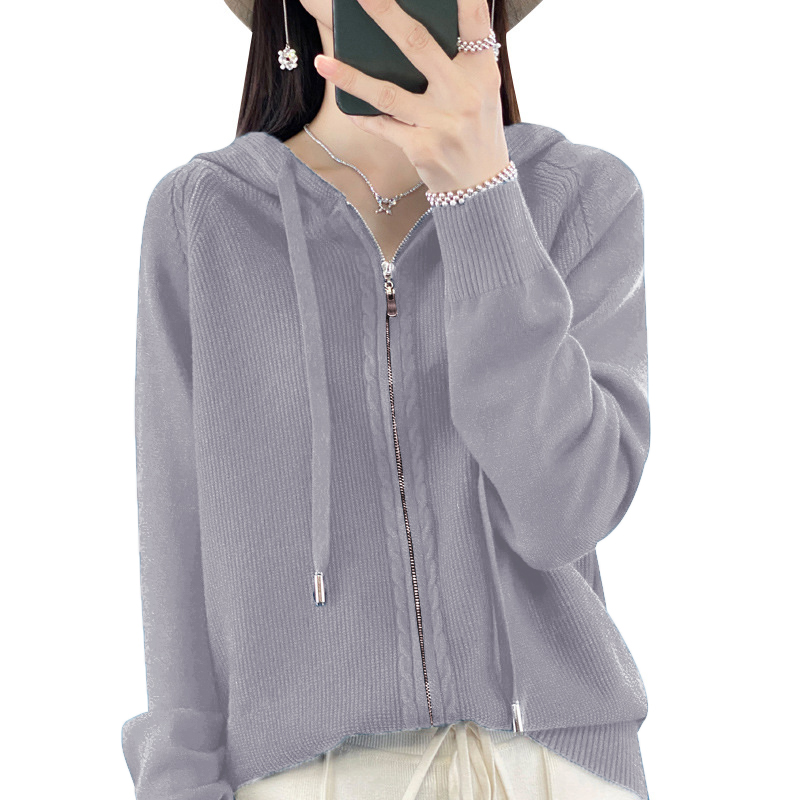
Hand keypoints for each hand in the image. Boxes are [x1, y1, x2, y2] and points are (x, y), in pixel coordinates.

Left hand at [313, 0, 509, 195]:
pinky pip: (384, 127)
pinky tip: (346, 106)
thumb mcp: (481, 90)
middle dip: (385, 14)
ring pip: (388, 93)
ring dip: (351, 77)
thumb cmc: (475, 128)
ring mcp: (441, 123)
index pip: (474, 22)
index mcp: (481, 71)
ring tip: (322, 62)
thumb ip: (459, 59)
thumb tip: (408, 30)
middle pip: (418, 45)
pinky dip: (363, 116)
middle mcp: (463, 93)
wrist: (481, 183)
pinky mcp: (422, 148)